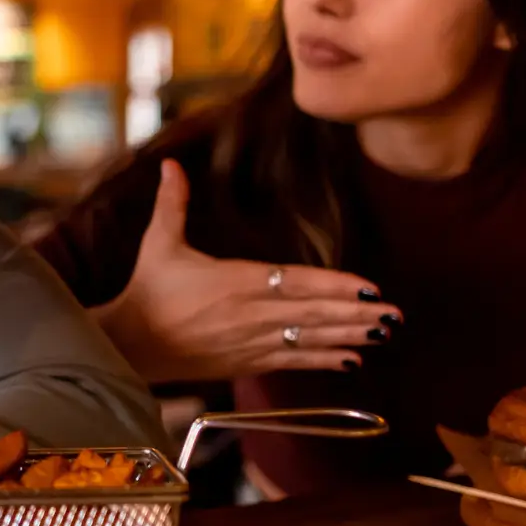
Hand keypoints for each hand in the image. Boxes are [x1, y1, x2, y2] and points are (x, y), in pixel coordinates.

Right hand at [92, 160, 399, 383]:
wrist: (128, 345)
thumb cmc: (147, 291)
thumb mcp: (160, 243)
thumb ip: (173, 203)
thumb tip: (172, 163)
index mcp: (235, 281)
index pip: (296, 282)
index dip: (335, 287)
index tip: (370, 288)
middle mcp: (249, 314)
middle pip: (313, 313)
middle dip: (358, 314)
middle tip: (397, 314)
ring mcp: (250, 342)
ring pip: (310, 339)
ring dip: (350, 337)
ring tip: (384, 334)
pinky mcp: (244, 362)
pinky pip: (293, 362)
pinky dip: (323, 361)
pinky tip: (352, 361)